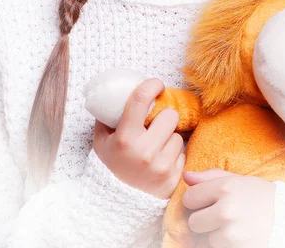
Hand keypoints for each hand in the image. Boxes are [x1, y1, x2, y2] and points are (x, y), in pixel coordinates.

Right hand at [93, 78, 184, 198]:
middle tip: (156, 124)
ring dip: (170, 137)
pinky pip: (183, 154)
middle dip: (164, 117)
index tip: (156, 84)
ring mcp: (160, 166)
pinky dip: (174, 155)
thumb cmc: (114, 162)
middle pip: (170, 115)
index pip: (141, 99)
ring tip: (157, 146)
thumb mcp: (102, 140)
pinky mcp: (173, 177)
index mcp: (125, 138)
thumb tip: (114, 93)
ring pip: (178, 135)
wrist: (120, 201)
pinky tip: (162, 160)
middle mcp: (144, 152)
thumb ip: (107, 117)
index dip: (151, 85)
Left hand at [182, 169, 275, 247]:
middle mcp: (226, 209)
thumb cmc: (259, 196)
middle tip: (220, 216)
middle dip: (203, 220)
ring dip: (214, 234)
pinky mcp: (236, 247)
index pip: (189, 198)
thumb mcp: (237, 180)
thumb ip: (209, 177)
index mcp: (224, 187)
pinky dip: (224, 244)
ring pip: (205, 238)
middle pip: (193, 222)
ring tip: (232, 225)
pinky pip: (216, 247)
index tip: (207, 201)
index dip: (196, 200)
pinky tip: (237, 235)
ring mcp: (231, 231)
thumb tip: (185, 177)